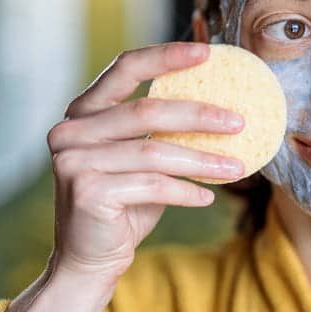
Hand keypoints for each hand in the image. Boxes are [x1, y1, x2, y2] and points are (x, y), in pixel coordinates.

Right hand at [43, 42, 244, 281]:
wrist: (89, 259)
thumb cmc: (123, 205)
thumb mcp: (140, 160)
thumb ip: (161, 132)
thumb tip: (222, 108)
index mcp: (83, 112)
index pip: (125, 68)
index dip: (165, 56)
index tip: (207, 52)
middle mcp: (71, 130)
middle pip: (146, 110)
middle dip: (199, 115)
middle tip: (239, 122)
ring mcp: (73, 160)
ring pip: (154, 152)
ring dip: (202, 161)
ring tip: (236, 168)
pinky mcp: (87, 191)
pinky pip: (151, 186)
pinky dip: (185, 192)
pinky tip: (207, 197)